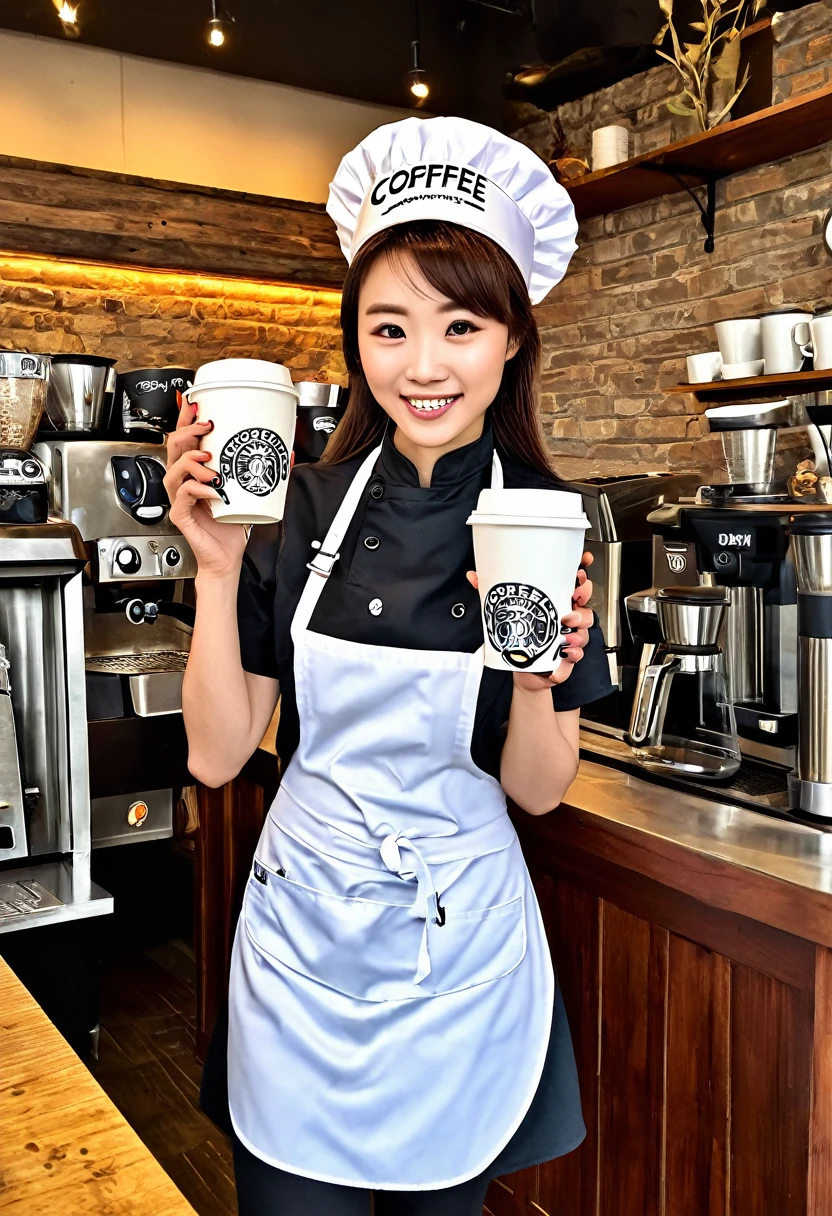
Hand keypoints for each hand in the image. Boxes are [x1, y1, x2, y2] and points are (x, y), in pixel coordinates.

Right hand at [164, 394, 247, 578]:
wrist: (227, 556)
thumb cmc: (232, 525)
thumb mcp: (250, 492)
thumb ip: (264, 471)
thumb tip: (287, 453)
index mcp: (197, 472)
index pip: (186, 440)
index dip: (186, 419)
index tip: (196, 403)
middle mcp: (185, 482)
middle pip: (173, 448)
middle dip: (188, 432)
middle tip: (206, 427)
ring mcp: (180, 498)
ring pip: (174, 470)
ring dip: (192, 463)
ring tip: (213, 467)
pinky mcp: (181, 515)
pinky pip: (182, 496)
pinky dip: (198, 491)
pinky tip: (214, 493)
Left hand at [466, 552, 594, 691]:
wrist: (520, 670)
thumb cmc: (517, 639)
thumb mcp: (502, 613)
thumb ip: (490, 594)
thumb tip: (474, 576)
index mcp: (554, 602)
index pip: (573, 582)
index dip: (581, 570)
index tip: (583, 561)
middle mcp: (565, 617)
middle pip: (584, 601)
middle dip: (584, 595)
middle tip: (574, 598)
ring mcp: (569, 636)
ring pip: (585, 627)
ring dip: (579, 628)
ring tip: (567, 631)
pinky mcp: (568, 657)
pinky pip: (578, 653)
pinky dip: (574, 653)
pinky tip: (565, 653)